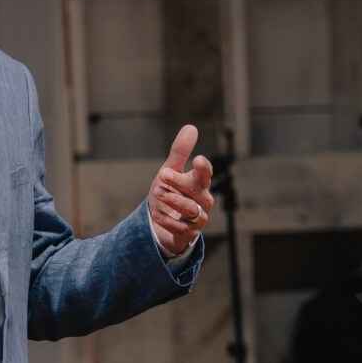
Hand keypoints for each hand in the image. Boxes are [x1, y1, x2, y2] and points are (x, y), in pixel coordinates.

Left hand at [148, 125, 212, 255]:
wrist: (160, 222)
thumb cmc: (170, 193)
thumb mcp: (170, 171)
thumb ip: (180, 152)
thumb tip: (191, 127)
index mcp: (199, 184)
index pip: (205, 174)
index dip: (203, 168)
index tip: (197, 159)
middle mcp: (202, 201)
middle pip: (198, 191)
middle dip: (181, 183)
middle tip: (163, 174)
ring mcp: (196, 219)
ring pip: (191, 211)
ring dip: (173, 201)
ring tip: (156, 192)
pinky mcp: (187, 235)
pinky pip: (181, 229)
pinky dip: (167, 220)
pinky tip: (156, 214)